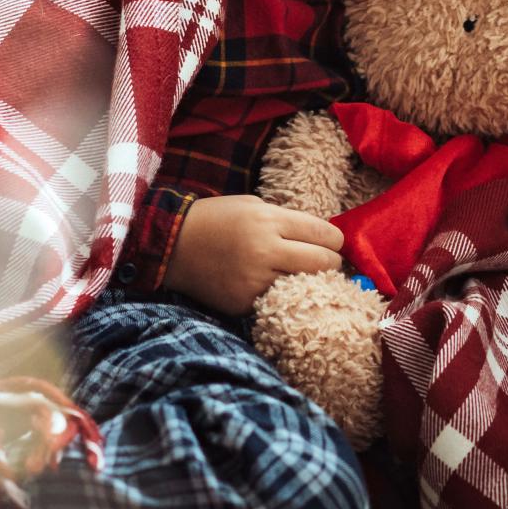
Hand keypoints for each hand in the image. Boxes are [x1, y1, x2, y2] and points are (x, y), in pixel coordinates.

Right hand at [161, 194, 345, 317]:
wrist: (172, 246)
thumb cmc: (216, 219)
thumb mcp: (253, 206)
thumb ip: (286, 219)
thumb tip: (321, 236)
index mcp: (268, 221)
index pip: (325, 234)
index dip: (335, 241)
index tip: (332, 244)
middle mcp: (265, 250)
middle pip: (324, 263)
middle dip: (330, 262)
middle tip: (323, 262)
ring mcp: (254, 280)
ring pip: (306, 287)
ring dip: (309, 283)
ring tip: (302, 276)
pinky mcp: (244, 303)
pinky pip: (279, 302)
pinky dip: (282, 297)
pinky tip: (274, 287)